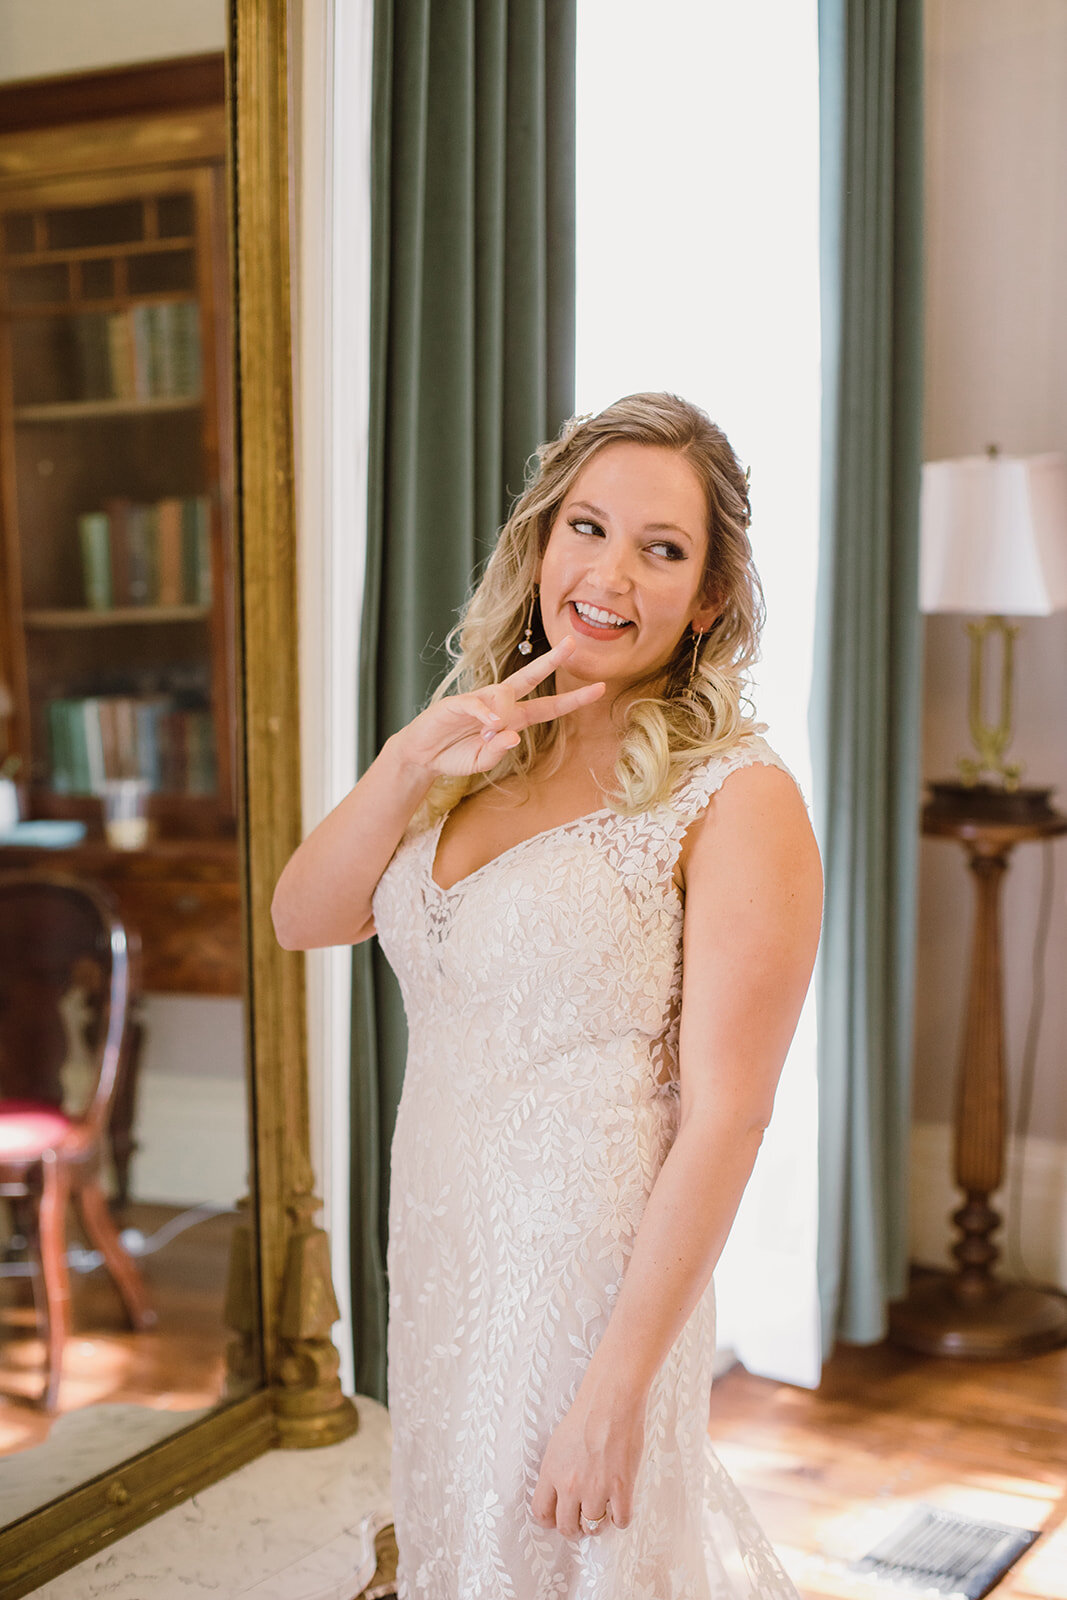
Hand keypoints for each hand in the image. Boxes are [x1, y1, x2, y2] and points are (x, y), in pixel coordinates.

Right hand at [393, 638, 604, 779]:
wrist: (422, 755)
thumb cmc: (455, 756)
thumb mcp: (483, 763)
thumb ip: (499, 752)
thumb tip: (510, 736)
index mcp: (512, 719)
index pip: (548, 706)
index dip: (573, 699)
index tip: (600, 688)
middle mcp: (499, 704)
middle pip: (530, 677)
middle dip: (552, 661)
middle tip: (572, 644)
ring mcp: (478, 700)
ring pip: (503, 694)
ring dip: (501, 715)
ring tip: (487, 735)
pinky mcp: (458, 703)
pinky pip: (477, 704)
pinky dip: (485, 713)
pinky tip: (487, 724)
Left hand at [530, 1385, 644, 1539]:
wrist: (611, 1400)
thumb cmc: (585, 1415)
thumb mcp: (557, 1444)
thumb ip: (555, 1472)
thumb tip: (558, 1494)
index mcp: (551, 1473)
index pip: (542, 1513)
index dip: (551, 1522)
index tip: (559, 1519)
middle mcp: (570, 1485)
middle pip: (567, 1527)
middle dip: (574, 1530)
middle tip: (582, 1523)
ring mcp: (597, 1489)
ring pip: (594, 1527)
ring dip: (598, 1524)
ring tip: (603, 1513)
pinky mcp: (621, 1488)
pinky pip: (621, 1520)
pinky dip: (620, 1519)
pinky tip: (620, 1507)